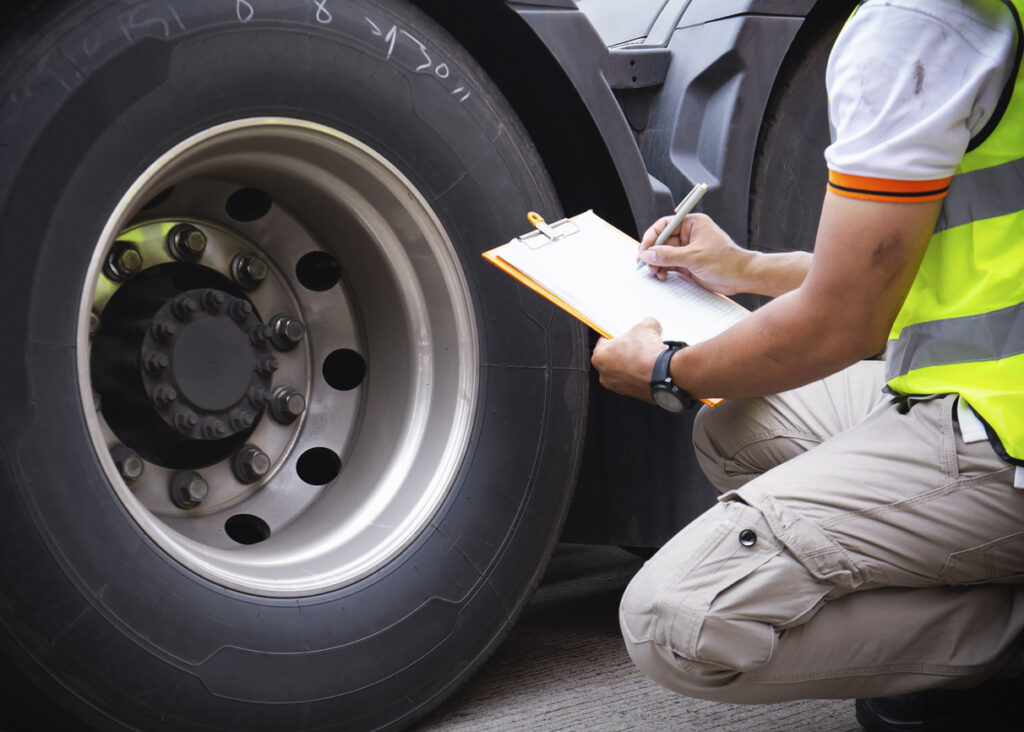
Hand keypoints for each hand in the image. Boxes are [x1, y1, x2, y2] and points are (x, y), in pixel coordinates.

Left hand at [590, 318, 666, 402]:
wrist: (664, 375)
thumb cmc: (647, 355)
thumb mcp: (646, 327)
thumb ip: (643, 324)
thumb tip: (649, 325)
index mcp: (600, 357)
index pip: (603, 341)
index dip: (615, 335)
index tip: (622, 333)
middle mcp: (605, 375)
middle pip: (613, 357)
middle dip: (624, 350)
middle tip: (636, 343)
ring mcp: (618, 387)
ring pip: (623, 370)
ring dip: (632, 363)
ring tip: (646, 355)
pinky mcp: (632, 394)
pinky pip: (633, 380)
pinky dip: (640, 374)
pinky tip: (650, 367)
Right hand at [637, 213, 754, 294]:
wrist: (741, 277)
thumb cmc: (726, 261)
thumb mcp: (694, 257)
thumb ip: (668, 255)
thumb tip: (648, 253)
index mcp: (692, 224)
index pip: (664, 225)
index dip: (651, 237)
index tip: (644, 249)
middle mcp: (688, 235)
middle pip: (661, 241)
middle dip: (653, 253)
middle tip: (646, 264)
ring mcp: (687, 250)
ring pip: (663, 254)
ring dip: (657, 263)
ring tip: (656, 272)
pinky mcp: (687, 263)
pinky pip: (669, 264)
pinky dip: (663, 270)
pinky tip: (662, 275)